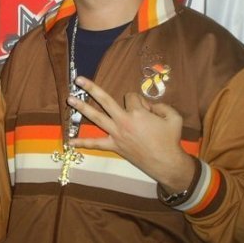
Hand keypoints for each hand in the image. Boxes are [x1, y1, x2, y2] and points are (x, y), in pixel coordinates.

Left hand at [68, 76, 193, 192]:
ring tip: (70, 99)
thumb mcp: (174, 116)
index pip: (132, 97)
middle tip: (78, 79)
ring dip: (82, 107)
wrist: (167, 163)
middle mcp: (123, 121)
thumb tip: (148, 105)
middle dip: (91, 88)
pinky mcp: (114, 146)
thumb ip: (161, 105)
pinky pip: (96, 144)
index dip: (139, 100)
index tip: (146, 109)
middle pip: (105, 100)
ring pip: (96, 117)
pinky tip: (70, 142)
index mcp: (138, 112)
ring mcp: (116, 134)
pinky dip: (83, 143)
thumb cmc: (171, 139)